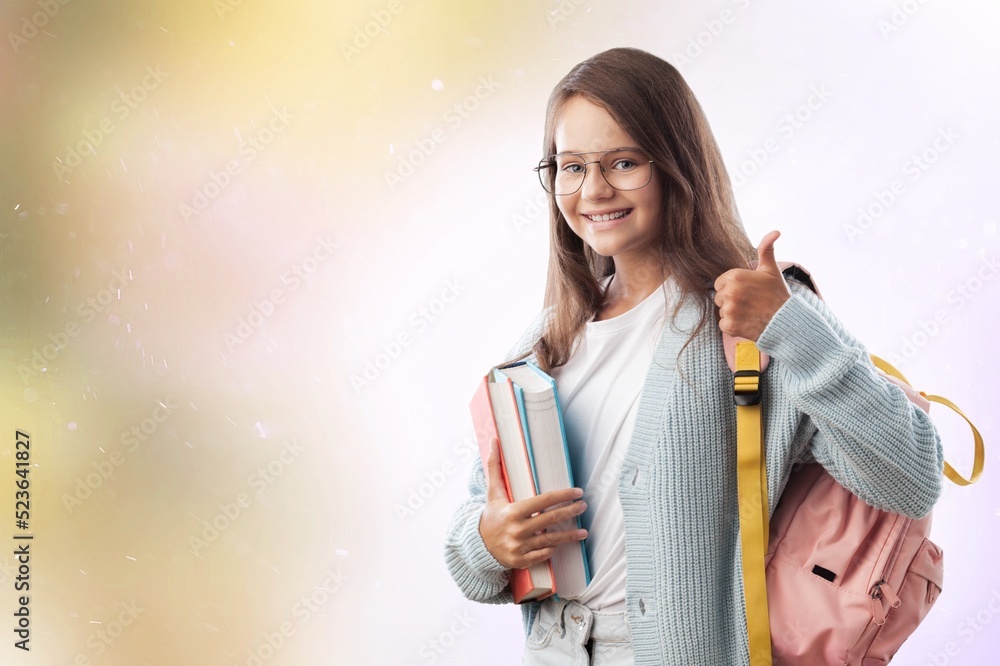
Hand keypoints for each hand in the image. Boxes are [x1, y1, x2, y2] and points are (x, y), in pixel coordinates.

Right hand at [478, 437, 587, 569]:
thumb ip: (494, 466)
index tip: (577, 492)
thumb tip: (494, 440)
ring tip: (584, 532)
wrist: (478, 544)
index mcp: (513, 511)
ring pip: (550, 540)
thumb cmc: (491, 515)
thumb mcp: (493, 492)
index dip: (563, 496)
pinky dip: (552, 549)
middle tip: (583, 506)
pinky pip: (542, 555)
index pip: (543, 501)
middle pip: (551, 519)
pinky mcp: (521, 561)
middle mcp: (517, 529)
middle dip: (570, 512)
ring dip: (569, 536)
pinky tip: (562, 544)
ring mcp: (519, 547)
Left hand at [713, 230, 790, 340]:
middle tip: (750, 303)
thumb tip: (775, 232)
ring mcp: (729, 310)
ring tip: (750, 312)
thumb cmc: (778, 295)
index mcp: (735, 276)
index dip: (732, 287)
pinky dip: (733, 326)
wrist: (786, 322)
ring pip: (722, 311)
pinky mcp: (729, 326)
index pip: (720, 283)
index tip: (747, 291)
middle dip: (731, 300)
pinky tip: (747, 323)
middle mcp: (729, 292)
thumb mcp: (772, 270)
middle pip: (719, 297)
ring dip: (732, 313)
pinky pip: (723, 324)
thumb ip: (766, 250)